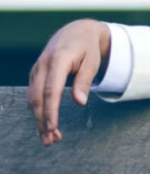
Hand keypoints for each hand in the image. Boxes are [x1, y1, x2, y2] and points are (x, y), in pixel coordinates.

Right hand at [27, 20, 110, 145]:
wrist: (76, 32)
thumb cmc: (87, 48)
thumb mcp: (92, 62)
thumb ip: (85, 81)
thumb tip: (80, 102)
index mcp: (58, 60)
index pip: (50, 90)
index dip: (50, 111)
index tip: (52, 128)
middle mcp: (42, 65)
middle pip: (37, 98)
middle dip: (42, 121)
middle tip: (51, 141)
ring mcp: (36, 70)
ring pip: (32, 99)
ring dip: (39, 120)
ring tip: (49, 139)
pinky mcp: (35, 75)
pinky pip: (33, 95)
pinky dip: (38, 111)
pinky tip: (45, 125)